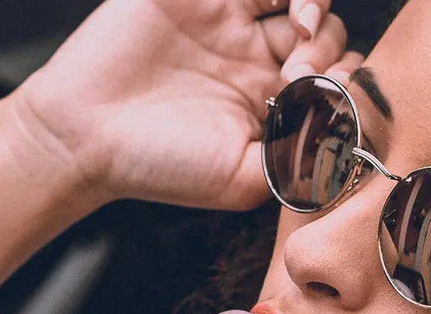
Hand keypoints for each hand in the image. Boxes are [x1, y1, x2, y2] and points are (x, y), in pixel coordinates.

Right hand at [8, 0, 364, 210]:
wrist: (82, 134)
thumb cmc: (158, 165)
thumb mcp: (243, 180)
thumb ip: (299, 158)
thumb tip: (348, 135)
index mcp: (272, 106)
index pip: (335, 81)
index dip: (343, 86)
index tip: (320, 103)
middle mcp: (257, 61)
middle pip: (328, 36)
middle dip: (330, 51)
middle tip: (298, 76)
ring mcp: (231, 23)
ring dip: (317, 9)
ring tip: (301, 31)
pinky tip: (284, 4)